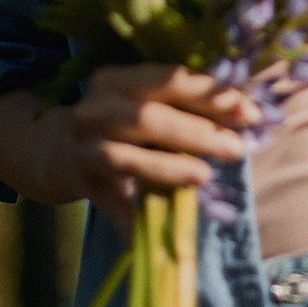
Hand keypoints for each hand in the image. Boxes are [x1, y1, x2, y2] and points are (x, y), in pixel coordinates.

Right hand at [57, 65, 261, 241]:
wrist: (57, 152)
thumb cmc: (121, 122)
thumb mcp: (146, 102)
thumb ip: (187, 105)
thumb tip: (248, 115)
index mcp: (118, 78)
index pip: (170, 78)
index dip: (211, 94)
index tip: (250, 112)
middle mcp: (96, 107)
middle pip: (148, 116)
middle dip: (197, 131)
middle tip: (237, 148)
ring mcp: (83, 146)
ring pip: (125, 157)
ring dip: (168, 168)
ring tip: (205, 176)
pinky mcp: (80, 182)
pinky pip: (112, 201)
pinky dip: (134, 217)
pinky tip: (162, 229)